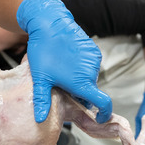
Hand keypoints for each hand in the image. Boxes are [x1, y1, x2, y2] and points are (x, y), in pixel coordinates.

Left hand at [17, 0, 111, 122]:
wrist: (50, 24)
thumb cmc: (43, 52)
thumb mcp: (40, 79)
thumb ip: (43, 101)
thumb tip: (40, 120)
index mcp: (81, 83)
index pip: (103, 103)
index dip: (104, 113)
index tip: (99, 118)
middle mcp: (92, 72)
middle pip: (91, 91)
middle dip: (80, 93)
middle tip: (62, 87)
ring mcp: (94, 60)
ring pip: (90, 78)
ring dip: (81, 79)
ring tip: (63, 72)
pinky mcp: (93, 50)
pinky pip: (91, 65)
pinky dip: (83, 68)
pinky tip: (69, 62)